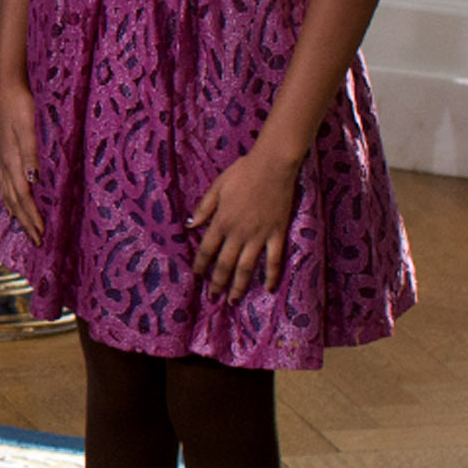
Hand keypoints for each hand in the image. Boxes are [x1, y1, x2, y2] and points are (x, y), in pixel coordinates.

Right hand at [0, 75, 41, 239]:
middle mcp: (6, 161)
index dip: (31, 217)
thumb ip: (30, 152)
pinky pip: (5, 181)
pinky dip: (9, 197)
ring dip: (17, 213)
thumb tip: (33, 181)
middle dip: (25, 222)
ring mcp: (4, 155)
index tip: (41, 236)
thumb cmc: (21, 101)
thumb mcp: (29, 125)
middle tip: (37, 242)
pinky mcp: (5, 149)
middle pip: (14, 199)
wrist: (5, 82)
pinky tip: (12, 201)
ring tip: (24, 229)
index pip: (23, 196)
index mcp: (13, 158)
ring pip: (8, 192)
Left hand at [186, 139, 302, 302]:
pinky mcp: (277, 234)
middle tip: (213, 298)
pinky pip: (274, 259)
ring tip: (234, 302)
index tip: (196, 276)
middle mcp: (238, 233)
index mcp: (221, 221)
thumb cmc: (243, 172)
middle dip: (217, 283)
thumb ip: (204, 208)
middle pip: (225, 264)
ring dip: (239, 286)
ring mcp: (259, 235)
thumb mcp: (217, 186)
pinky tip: (268, 289)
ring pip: (246, 267)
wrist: (272, 165)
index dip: (200, 265)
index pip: (206, 249)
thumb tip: (190, 225)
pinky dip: (271, 275)